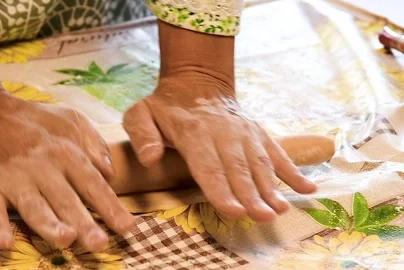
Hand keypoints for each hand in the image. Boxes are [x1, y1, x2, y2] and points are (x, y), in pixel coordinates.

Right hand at [0, 42, 133, 250]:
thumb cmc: (33, 118)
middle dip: (84, 222)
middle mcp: (43, 168)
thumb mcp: (70, 119)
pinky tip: (5, 243)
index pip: (93, 184)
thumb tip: (110, 173)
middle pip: (66, 199)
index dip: (110, 206)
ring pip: (34, 206)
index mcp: (66, 153)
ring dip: (48, 224)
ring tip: (65, 240)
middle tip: (100, 244)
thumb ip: (94, 143)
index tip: (127, 227)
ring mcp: (13, 177)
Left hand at [123, 22, 316, 222]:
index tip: (233, 210)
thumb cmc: (166, 105)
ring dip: (272, 187)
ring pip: (260, 163)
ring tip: (281, 209)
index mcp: (193, 132)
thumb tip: (151, 158)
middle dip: (251, 195)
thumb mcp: (140, 113)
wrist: (196, 80)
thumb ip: (142, 135)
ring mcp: (244, 132)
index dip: (221, 190)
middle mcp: (224, 133)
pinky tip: (308, 189)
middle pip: (238, 169)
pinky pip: (277, 152)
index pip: (208, 166)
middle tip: (263, 217)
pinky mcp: (258, 132)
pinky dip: (293, 171)